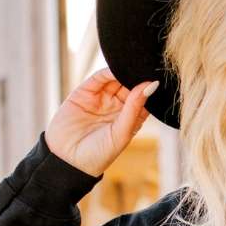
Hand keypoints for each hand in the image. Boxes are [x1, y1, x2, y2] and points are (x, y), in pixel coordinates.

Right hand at [44, 67, 159, 176]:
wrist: (67, 160)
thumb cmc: (98, 154)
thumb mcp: (121, 132)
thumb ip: (134, 108)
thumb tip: (151, 85)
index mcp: (131, 118)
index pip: (145, 98)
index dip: (151, 88)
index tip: (159, 78)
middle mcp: (117, 107)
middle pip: (131, 85)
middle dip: (138, 76)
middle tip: (146, 67)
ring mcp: (101, 98)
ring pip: (116, 79)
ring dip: (124, 71)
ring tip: (133, 66)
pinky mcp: (85, 92)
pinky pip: (99, 78)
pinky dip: (108, 71)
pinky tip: (117, 67)